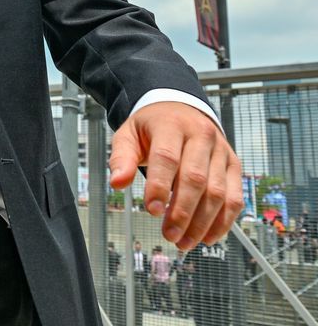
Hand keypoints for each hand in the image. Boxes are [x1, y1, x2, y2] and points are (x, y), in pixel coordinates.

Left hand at [110, 102, 242, 250]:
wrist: (182, 110)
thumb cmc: (153, 127)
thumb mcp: (129, 134)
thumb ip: (121, 158)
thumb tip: (117, 182)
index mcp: (172, 125)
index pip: (167, 157)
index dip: (160, 186)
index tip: (152, 210)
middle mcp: (201, 136)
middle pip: (195, 178)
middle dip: (182, 211)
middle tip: (169, 234)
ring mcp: (221, 152)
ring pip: (217, 192)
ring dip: (202, 222)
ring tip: (184, 241)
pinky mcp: (234, 166)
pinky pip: (234, 198)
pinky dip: (223, 221)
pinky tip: (207, 237)